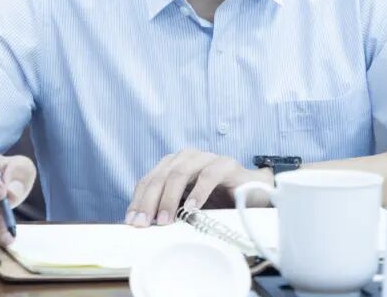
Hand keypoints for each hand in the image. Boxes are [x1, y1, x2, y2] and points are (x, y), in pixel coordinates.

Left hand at [125, 149, 272, 227]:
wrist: (255, 194)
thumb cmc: (218, 201)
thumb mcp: (188, 208)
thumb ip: (170, 211)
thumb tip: (144, 228)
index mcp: (173, 165)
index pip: (148, 180)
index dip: (138, 201)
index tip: (132, 223)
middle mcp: (187, 158)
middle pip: (160, 176)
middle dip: (149, 201)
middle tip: (145, 224)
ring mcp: (206, 158)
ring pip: (180, 173)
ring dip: (169, 198)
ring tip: (164, 220)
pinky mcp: (227, 164)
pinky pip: (209, 175)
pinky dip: (198, 192)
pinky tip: (191, 208)